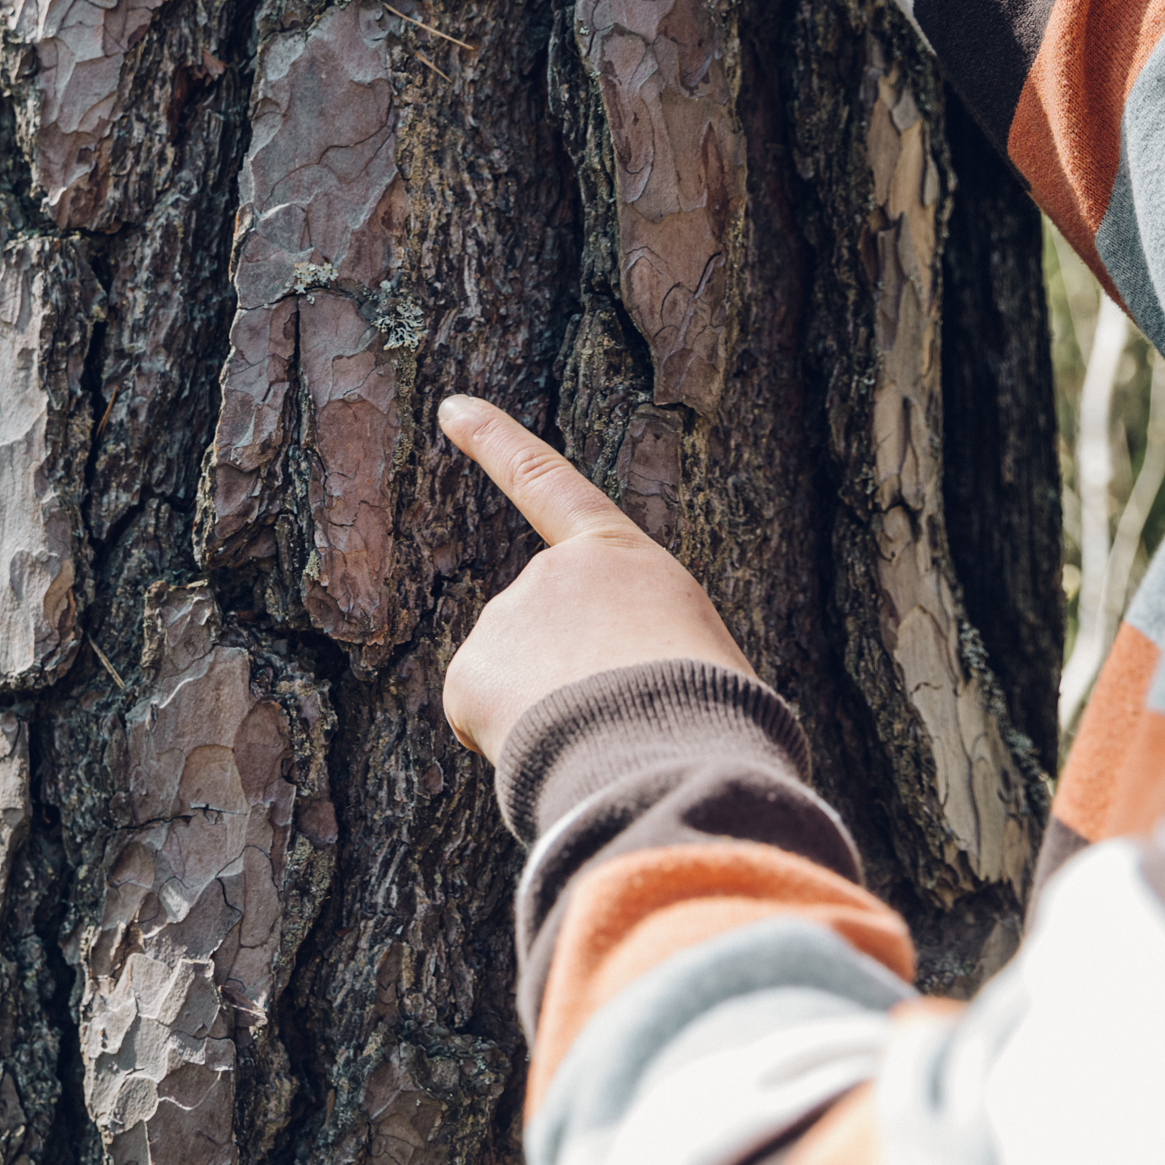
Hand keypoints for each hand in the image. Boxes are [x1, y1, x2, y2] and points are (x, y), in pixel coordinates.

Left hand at [437, 394, 752, 759]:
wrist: (671, 756)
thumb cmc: (712, 718)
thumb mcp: (695, 655)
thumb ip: (637, 647)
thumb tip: (608, 695)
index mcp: (620, 557)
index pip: (548, 483)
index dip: (496, 443)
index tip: (451, 408)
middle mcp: (549, 573)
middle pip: (542, 634)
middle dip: (566, 682)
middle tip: (619, 719)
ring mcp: (503, 617)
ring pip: (514, 685)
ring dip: (544, 716)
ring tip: (597, 735)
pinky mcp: (467, 673)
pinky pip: (482, 722)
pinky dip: (508, 745)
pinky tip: (549, 750)